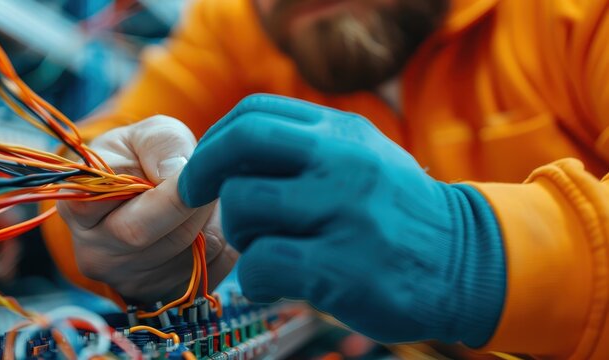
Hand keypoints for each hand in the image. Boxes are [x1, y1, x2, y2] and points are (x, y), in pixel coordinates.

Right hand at [57, 116, 237, 303]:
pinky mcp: (165, 295)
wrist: (143, 196)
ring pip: (194, 251)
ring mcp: (131, 281)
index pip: (113, 202)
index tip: (188, 168)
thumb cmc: (140, 159)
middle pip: (156, 234)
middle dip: (194, 200)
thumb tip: (179, 173)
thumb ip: (161, 144)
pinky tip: (208, 222)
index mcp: (78, 205)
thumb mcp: (145, 135)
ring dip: (213, 217)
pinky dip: (224, 239)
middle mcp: (96, 253)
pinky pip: (214, 267)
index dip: (161, 186)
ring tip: (202, 196)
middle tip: (205, 178)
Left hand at [179, 95, 505, 344]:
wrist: (467, 261)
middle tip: (196, 200)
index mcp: (343, 132)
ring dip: (238, 235)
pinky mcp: (345, 268)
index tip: (204, 169)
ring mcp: (347, 212)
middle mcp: (345, 161)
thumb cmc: (400, 212)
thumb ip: (309, 148)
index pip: (254, 113)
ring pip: (244, 206)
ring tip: (262, 250)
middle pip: (239, 147)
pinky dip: (254, 279)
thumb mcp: (365, 157)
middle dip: (203, 174)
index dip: (214, 140)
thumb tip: (233, 155)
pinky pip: (262, 265)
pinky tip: (273, 284)